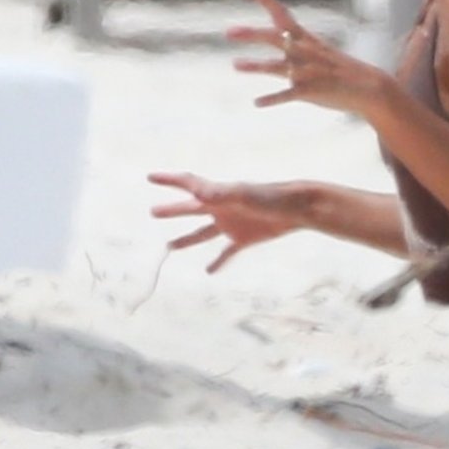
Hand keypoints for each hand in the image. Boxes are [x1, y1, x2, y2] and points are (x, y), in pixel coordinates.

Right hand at [147, 172, 307, 272]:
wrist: (298, 210)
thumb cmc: (272, 198)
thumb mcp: (243, 194)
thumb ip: (221, 193)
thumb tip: (198, 191)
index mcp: (218, 194)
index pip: (189, 184)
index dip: (169, 180)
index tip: (150, 177)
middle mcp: (221, 208)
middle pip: (191, 210)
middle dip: (173, 211)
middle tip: (153, 212)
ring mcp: (232, 224)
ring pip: (203, 233)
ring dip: (187, 239)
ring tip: (169, 246)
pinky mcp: (245, 238)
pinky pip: (226, 252)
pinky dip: (218, 262)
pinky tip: (208, 271)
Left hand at [228, 0, 388, 117]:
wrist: (370, 88)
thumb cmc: (342, 70)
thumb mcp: (320, 53)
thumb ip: (296, 50)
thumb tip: (281, 48)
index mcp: (307, 40)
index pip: (284, 16)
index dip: (267, 0)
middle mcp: (304, 52)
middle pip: (274, 38)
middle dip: (252, 34)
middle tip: (229, 31)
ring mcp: (308, 72)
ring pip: (277, 67)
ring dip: (255, 66)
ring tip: (235, 64)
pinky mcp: (312, 91)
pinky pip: (288, 95)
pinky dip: (272, 99)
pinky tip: (257, 102)